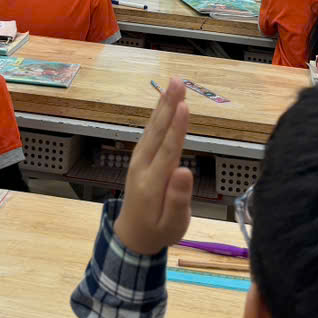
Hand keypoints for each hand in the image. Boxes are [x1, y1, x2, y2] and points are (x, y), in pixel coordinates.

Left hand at [115, 78, 192, 254]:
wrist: (132, 236)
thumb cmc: (159, 231)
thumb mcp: (173, 224)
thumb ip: (178, 199)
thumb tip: (185, 171)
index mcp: (152, 183)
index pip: (167, 151)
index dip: (177, 128)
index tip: (185, 106)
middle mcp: (142, 165)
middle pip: (157, 132)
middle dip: (168, 105)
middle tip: (177, 81)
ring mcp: (138, 159)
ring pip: (152, 127)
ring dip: (163, 104)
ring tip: (174, 83)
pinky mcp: (140, 156)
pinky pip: (150, 131)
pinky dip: (158, 113)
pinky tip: (165, 100)